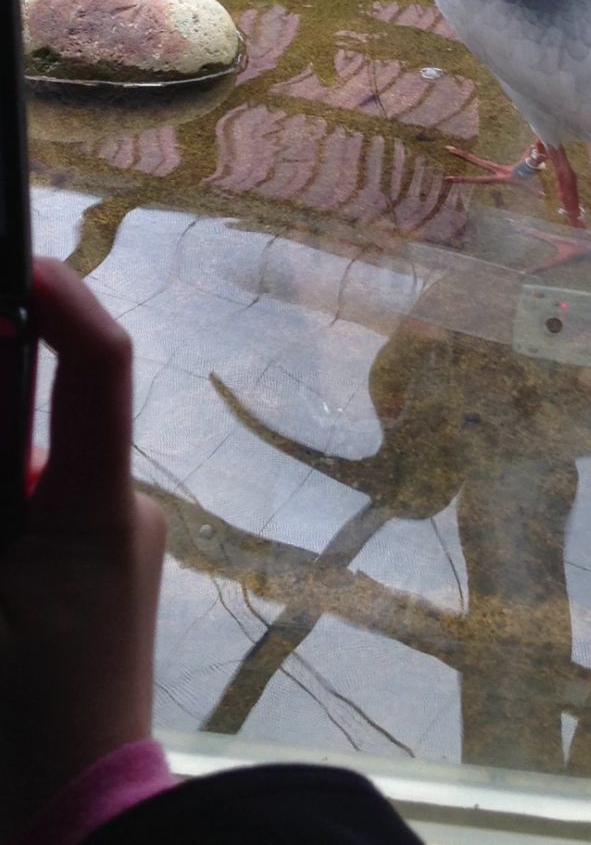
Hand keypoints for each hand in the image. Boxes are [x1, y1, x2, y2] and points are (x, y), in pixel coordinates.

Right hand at [0, 259, 165, 836]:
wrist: (76, 826)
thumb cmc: (16, 723)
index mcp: (98, 506)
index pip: (95, 365)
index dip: (56, 297)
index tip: (11, 261)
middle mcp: (120, 510)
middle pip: (45, 413)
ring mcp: (112, 546)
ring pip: (30, 470)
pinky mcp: (95, 578)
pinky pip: (37, 516)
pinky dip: (0, 511)